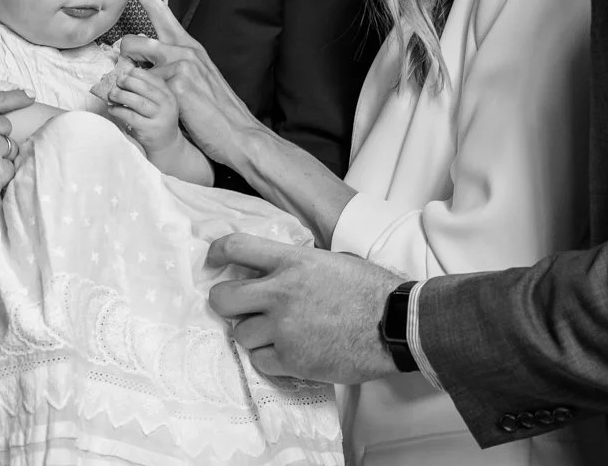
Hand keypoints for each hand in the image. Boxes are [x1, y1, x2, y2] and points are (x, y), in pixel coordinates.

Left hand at [106, 66, 181, 153]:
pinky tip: (112, 109)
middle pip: (146, 89)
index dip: (139, 74)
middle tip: (118, 80)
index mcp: (169, 95)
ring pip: (138, 102)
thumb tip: (124, 76)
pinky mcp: (149, 129)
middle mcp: (167, 106)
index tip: (126, 71)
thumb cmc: (157, 119)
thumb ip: (146, 91)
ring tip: (112, 94)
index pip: (154, 80)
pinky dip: (119, 111)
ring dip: (122, 96)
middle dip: (129, 82)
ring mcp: (159, 118)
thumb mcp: (158, 103)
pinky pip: (131, 117)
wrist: (166, 144)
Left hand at [119, 0, 266, 167]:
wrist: (237, 133)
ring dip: (129, 81)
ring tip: (138, 97)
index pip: (163, 14)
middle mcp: (186, 51)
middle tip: (124, 69)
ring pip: (135, 66)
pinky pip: (144, 88)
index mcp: (191, 48)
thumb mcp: (197, 79)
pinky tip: (156, 111)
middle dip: (124, 55)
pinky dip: (141, 101)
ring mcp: (182, 66)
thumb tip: (148, 59)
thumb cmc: (216, 111)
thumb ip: (174, 65)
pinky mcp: (177, 84)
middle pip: (136, 41)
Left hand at [207, 232, 405, 383]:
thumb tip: (271, 272)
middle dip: (224, 303)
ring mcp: (284, 328)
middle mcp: (281, 292)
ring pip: (240, 334)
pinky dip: (268, 358)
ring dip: (252, 334)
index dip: (217, 252)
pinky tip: (287, 352)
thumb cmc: (370, 290)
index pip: (237, 247)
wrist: (395, 323)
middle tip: (237, 308)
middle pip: (222, 298)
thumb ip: (296, 265)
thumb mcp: (330, 261)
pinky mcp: (292, 359)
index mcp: (292, 261)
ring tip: (275, 334)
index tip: (212, 260)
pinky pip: (259, 361)